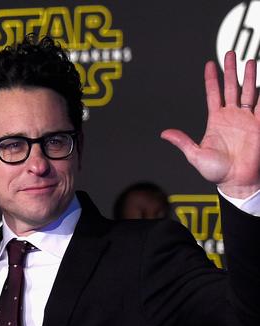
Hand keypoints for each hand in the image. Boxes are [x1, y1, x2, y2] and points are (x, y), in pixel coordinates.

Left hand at [161, 51, 259, 197]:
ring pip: (249, 91)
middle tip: (231, 53)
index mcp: (216, 121)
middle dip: (231, 70)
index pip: (213, 94)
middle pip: (232, 87)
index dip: (211, 79)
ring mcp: (247, 119)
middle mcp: (232, 117)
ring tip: (249, 60)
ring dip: (249, 76)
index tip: (209, 64)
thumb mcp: (195, 155)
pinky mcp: (259, 124)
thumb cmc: (216, 172)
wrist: (236, 181)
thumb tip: (164, 133)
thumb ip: (182, 141)